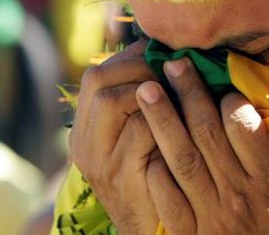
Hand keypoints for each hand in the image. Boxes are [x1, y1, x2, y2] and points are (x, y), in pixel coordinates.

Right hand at [68, 40, 160, 234]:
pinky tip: (184, 120)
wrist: (152, 233)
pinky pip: (140, 131)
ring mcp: (99, 159)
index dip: (131, 57)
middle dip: (139, 65)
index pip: (97, 74)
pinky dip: (163, 119)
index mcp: (87, 129)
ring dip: (152, 88)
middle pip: (98, 79)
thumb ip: (146, 105)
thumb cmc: (158, 180)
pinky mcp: (120, 176)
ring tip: (177, 88)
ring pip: (114, 100)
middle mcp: (84, 141)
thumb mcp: (144, 139)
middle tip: (171, 65)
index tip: (162, 52)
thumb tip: (171, 57)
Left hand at [136, 58, 268, 234]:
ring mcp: (211, 216)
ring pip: (182, 159)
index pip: (245, 127)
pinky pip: (166, 198)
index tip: (220, 83)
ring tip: (145, 90)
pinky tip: (143, 146)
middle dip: (189, 94)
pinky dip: (154, 171)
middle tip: (172, 63)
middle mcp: (239, 195)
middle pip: (208, 134)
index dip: (229, 99)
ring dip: (161, 121)